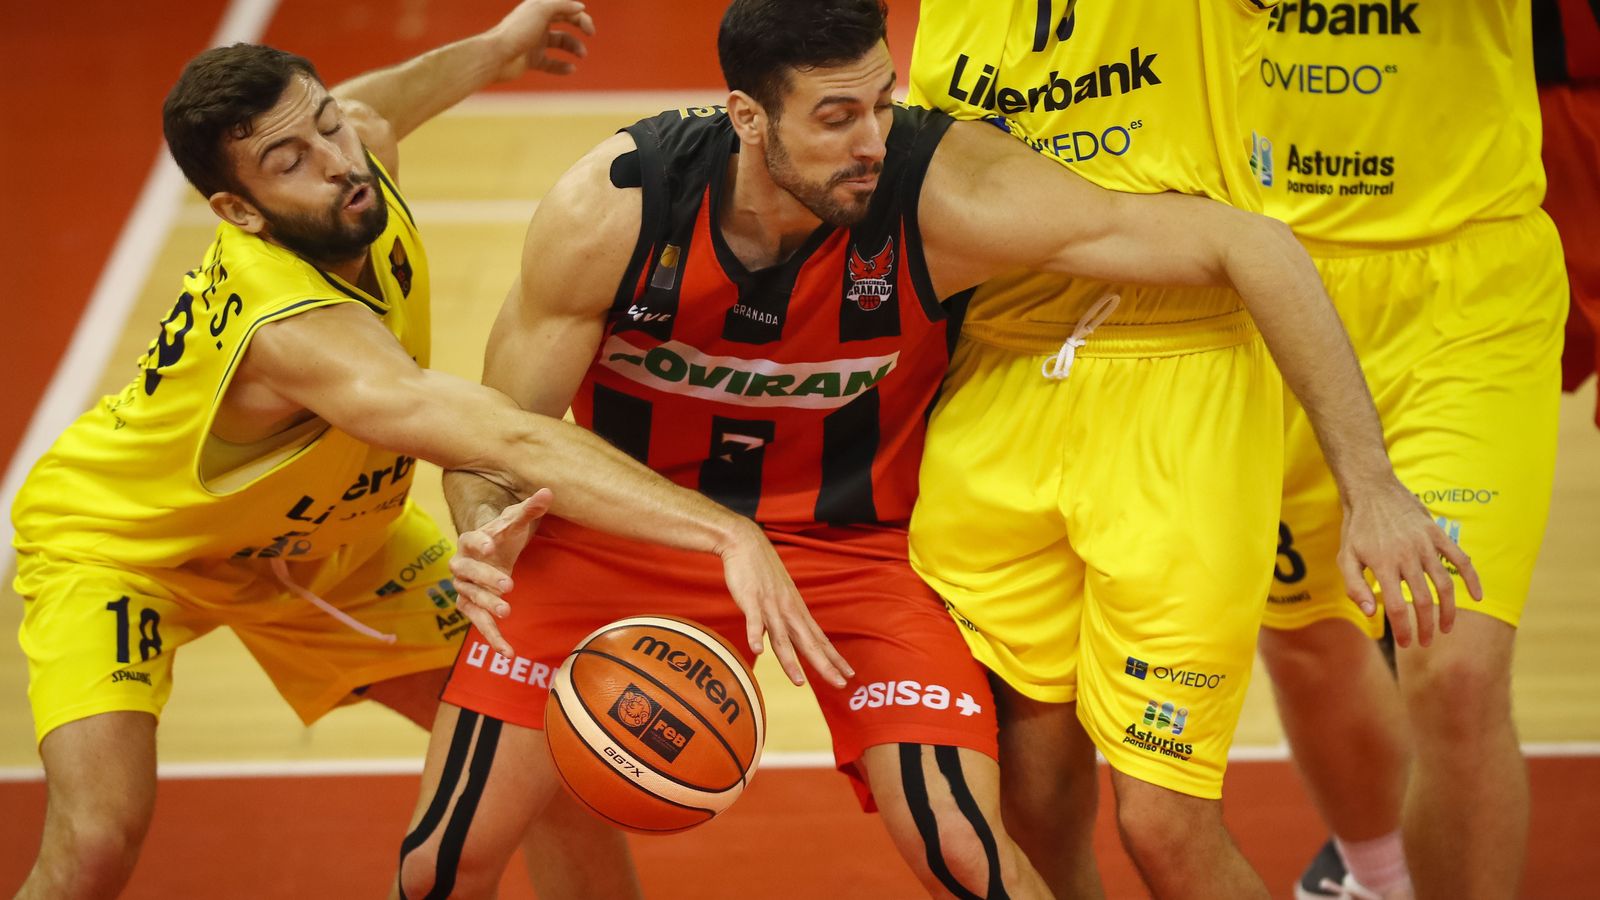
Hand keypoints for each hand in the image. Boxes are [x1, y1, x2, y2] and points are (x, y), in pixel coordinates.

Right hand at [449, 488, 553, 657]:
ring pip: (469, 599)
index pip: (470, 540)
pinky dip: (492, 638)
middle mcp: (462, 565)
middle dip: (485, 579)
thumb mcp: (516, 521)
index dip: (478, 542)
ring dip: (486, 607)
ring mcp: (465, 588)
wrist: (490, 551)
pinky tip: (508, 652)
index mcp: (472, 540)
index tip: (488, 545)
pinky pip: (478, 623)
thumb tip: (548, 492)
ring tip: (507, 612)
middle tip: (508, 585)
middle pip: (466, 572)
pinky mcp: (472, 607)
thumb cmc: (502, 535)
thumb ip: (531, 509)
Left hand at [488, 0, 595, 80]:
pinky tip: (570, 69)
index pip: (564, 7)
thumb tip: (580, 7)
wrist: (496, 56)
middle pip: (564, 21)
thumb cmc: (517, 31)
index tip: (588, 26)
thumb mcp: (541, 10)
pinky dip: (563, 66)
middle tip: (591, 34)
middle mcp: (537, 23)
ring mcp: (534, 42)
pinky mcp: (532, 60)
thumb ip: (562, 5)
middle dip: (580, 26)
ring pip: (561, 42)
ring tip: (582, 55)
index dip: (579, 14)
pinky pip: (552, 63)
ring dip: (574, 47)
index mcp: (537, 9)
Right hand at [718, 520, 854, 687]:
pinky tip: (757, 651)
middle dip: (824, 665)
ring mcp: (770, 606)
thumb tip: (782, 640)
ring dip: (790, 661)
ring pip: (781, 638)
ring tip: (800, 682)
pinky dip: (755, 635)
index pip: (819, 639)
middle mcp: (788, 611)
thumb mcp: (780, 597)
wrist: (746, 544)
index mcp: (796, 611)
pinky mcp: (750, 599)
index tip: (848, 675)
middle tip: (840, 685)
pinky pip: (754, 619)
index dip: (834, 658)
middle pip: (808, 643)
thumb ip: (783, 619)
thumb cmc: (762, 572)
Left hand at [1336, 478, 1482, 648]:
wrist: (1372, 490)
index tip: (1407, 643)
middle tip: (1426, 641)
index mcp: (1382, 565)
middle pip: (1423, 601)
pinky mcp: (1437, 534)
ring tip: (1447, 628)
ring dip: (1448, 610)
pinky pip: (1461, 559)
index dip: (1404, 629)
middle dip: (1426, 626)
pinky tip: (1477, 597)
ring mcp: (1425, 544)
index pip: (1396, 606)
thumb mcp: (1345, 557)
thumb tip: (1372, 614)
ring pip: (1444, 585)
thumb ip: (1355, 587)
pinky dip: (1472, 579)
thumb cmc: (1357, 528)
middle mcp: (1406, 556)